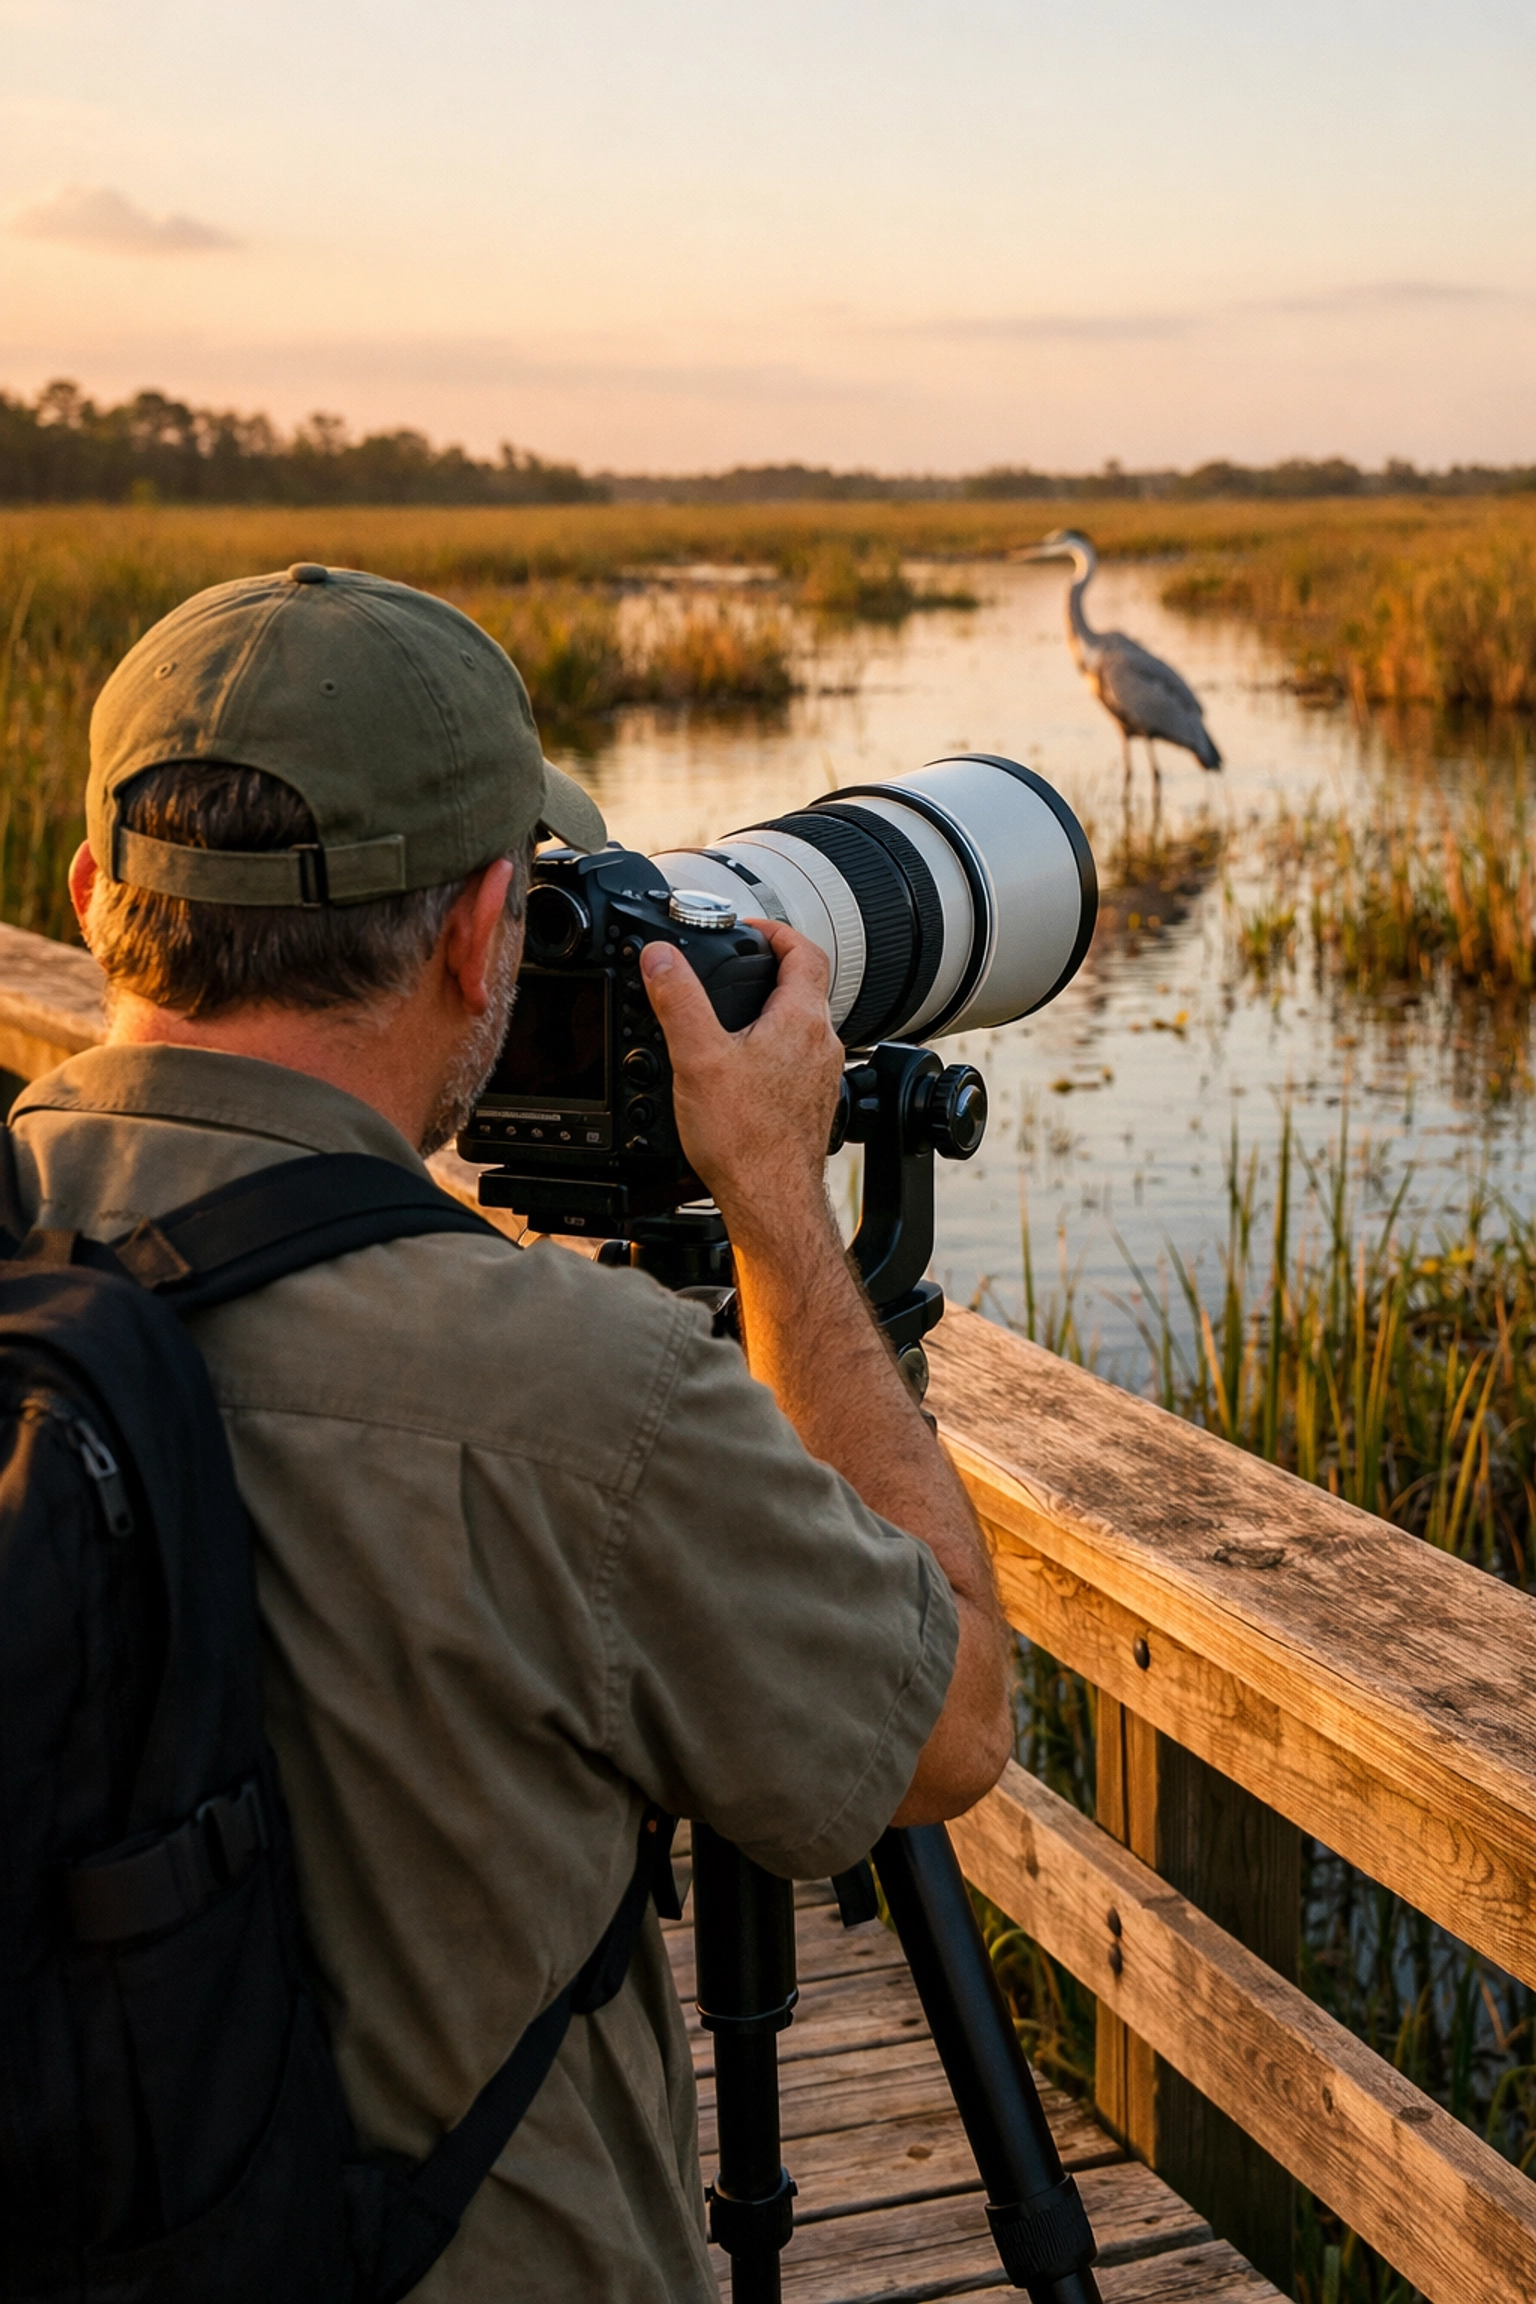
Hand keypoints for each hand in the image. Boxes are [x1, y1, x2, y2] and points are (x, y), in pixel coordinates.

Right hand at [639, 920, 843, 1251]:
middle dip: (770, 969)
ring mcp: (822, 1076)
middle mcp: (821, 1044)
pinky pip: (797, 1060)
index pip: (804, 951)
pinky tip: (744, 1069)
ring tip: (734, 1013)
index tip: (748, 930)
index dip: (775, 931)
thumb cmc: (744, 1140)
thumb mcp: (697, 1058)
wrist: (770, 1200)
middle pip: (805, 986)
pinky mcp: (813, 1104)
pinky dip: (773, 1048)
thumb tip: (661, 956)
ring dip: (773, 1010)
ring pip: (802, 1024)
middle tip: (736, 966)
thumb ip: (678, 1000)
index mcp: (800, 1020)